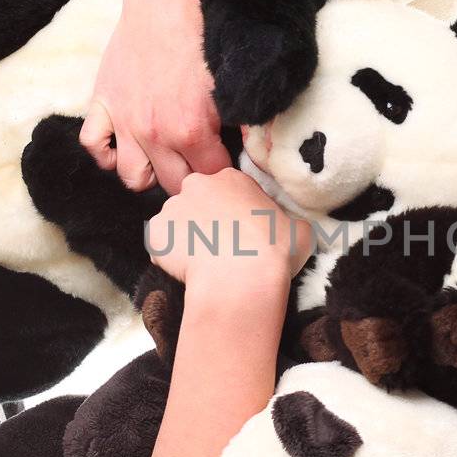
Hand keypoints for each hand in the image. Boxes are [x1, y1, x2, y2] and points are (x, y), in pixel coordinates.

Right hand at [79, 0, 228, 193]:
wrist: (165, 3)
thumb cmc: (203, 39)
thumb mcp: (231, 84)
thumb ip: (240, 120)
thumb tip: (251, 143)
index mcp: (191, 131)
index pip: (211, 175)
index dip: (221, 170)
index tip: (224, 161)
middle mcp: (155, 134)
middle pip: (174, 184)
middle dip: (190, 179)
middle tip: (197, 164)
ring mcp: (125, 121)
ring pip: (132, 177)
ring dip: (149, 175)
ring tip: (162, 161)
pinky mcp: (103, 103)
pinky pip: (93, 145)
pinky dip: (105, 152)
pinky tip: (121, 146)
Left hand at [145, 168, 312, 290]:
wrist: (242, 279)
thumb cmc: (274, 252)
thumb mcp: (300, 230)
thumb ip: (291, 222)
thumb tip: (293, 229)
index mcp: (231, 178)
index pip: (229, 189)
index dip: (235, 212)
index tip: (242, 232)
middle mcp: (197, 185)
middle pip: (198, 200)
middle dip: (206, 219)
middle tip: (222, 247)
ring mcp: (172, 208)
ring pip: (177, 222)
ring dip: (187, 237)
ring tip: (205, 263)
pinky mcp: (155, 234)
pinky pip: (160, 245)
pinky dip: (170, 257)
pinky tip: (189, 271)